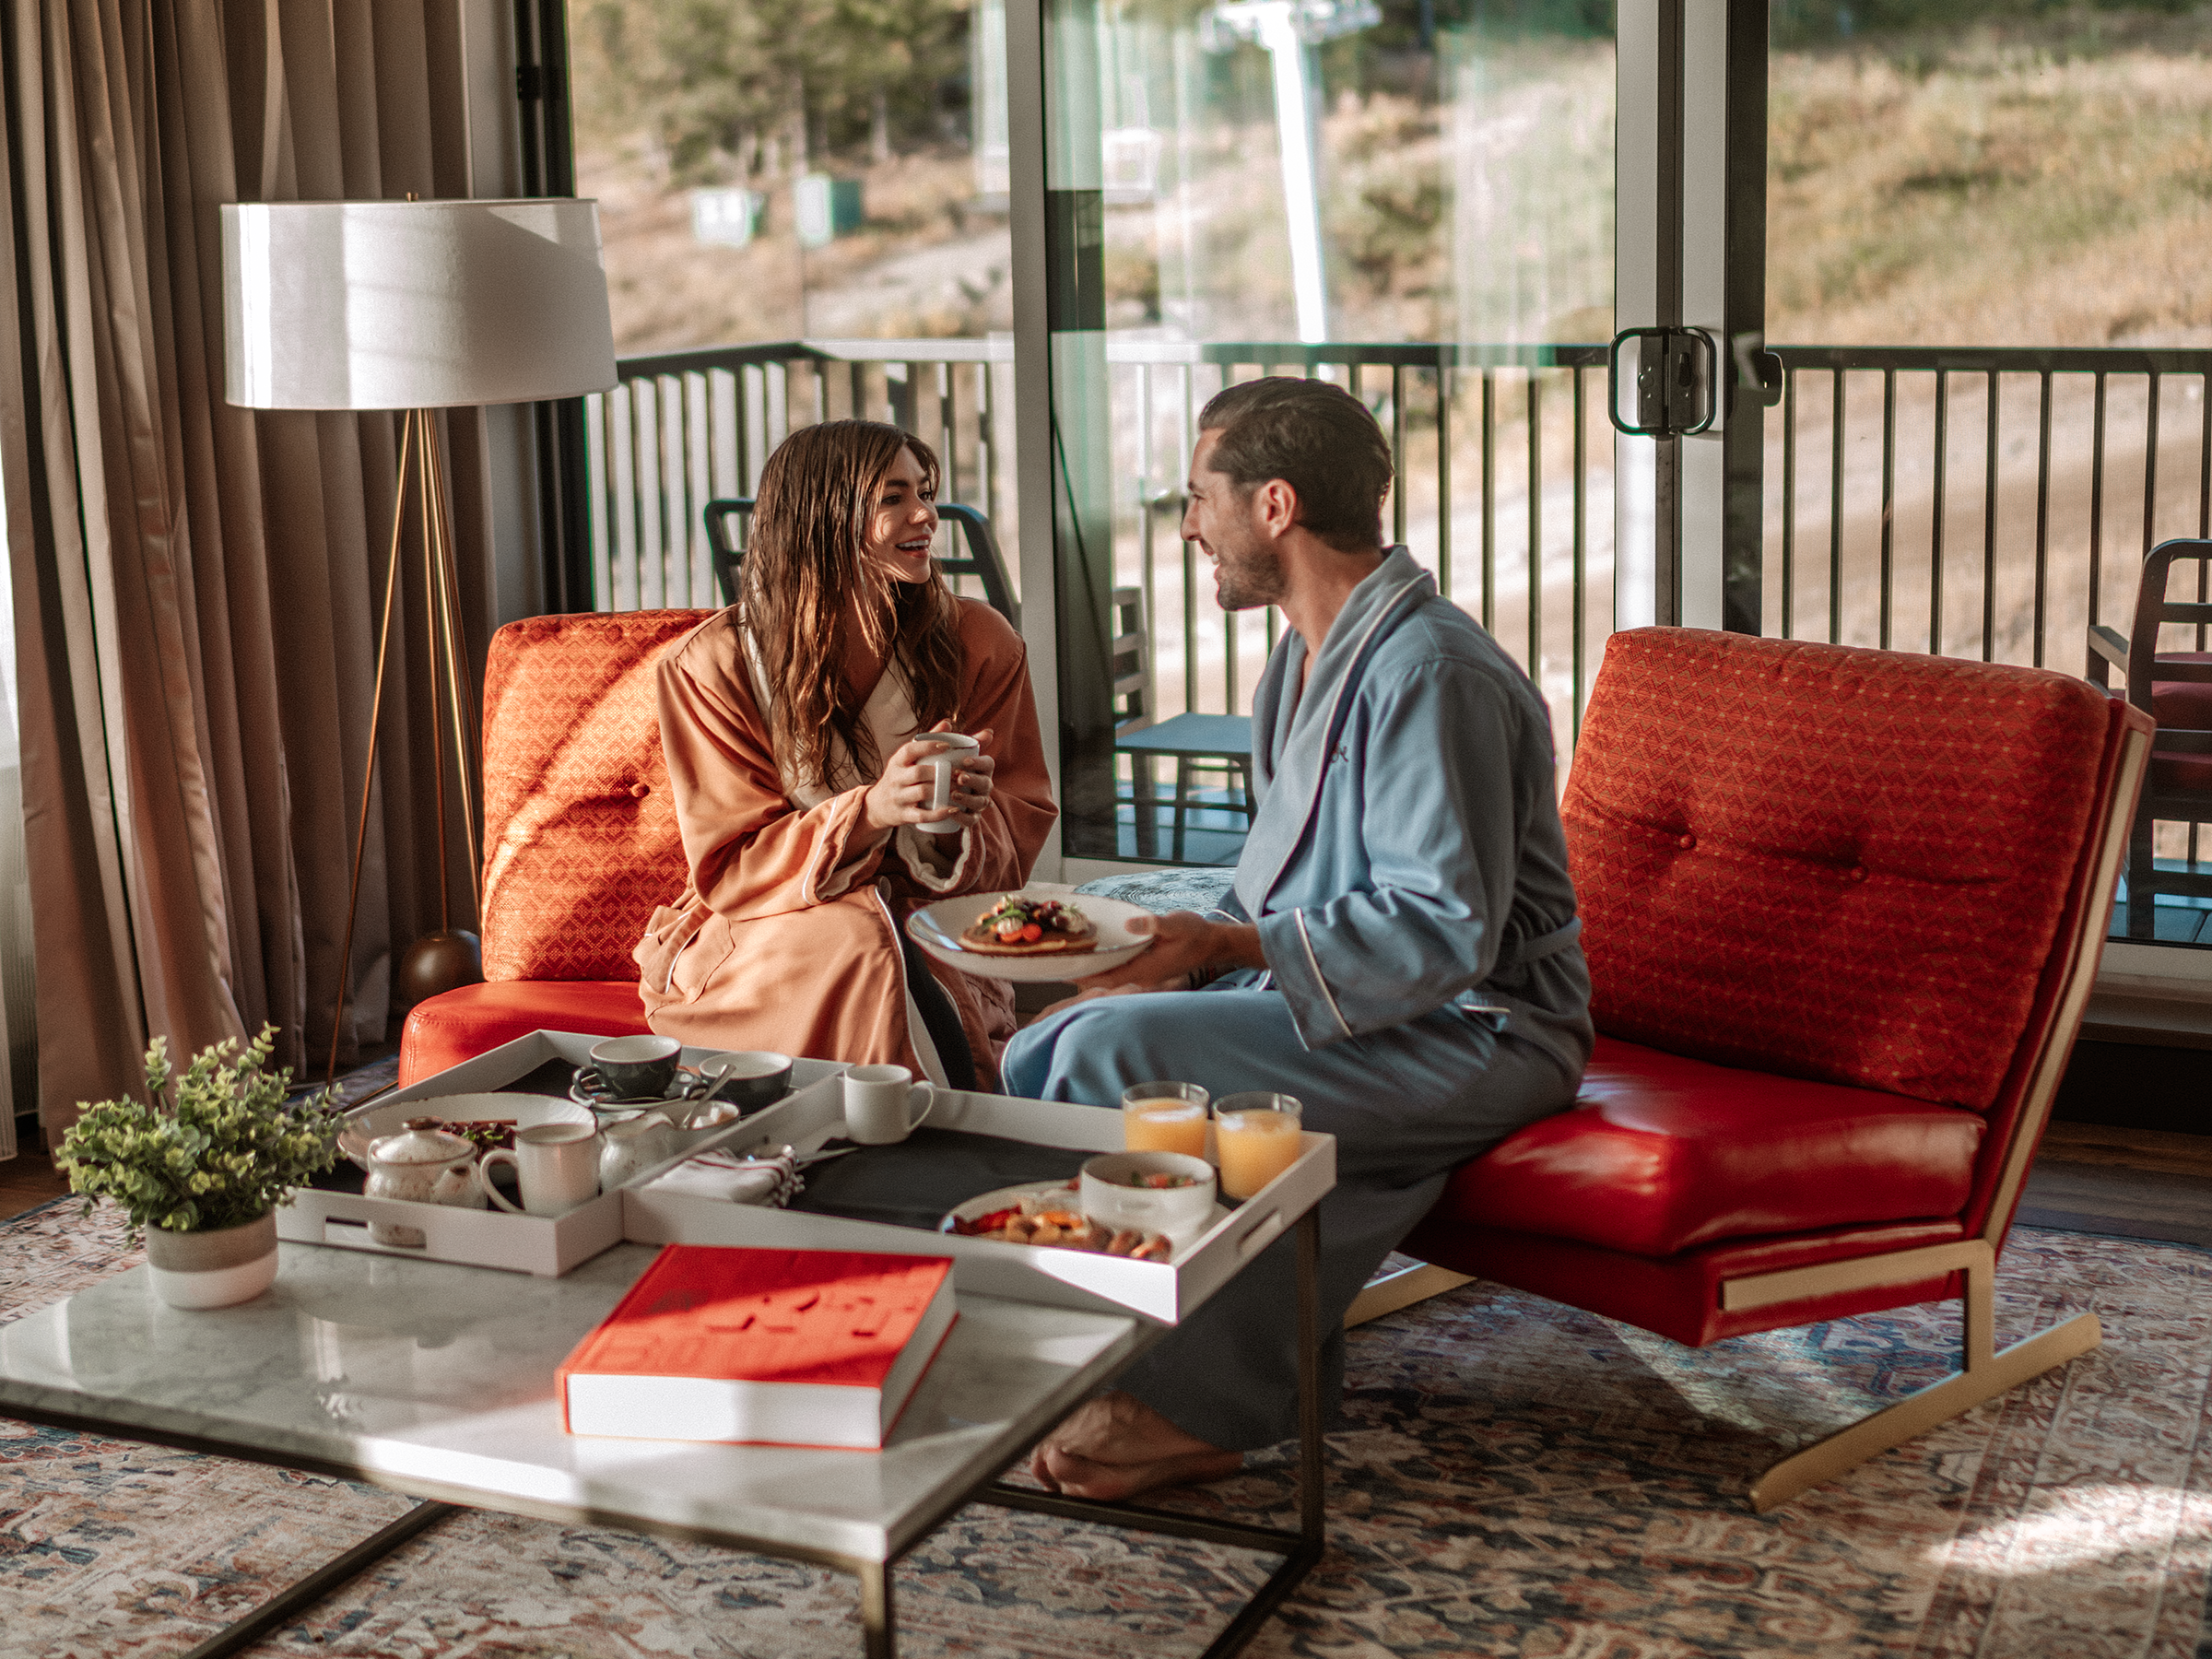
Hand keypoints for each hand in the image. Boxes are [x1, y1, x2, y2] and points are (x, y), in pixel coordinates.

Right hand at [861, 723, 996, 834]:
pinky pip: (921, 815)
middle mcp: (896, 778)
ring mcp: (898, 797)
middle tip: (961, 772)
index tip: (947, 745)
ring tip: (960, 788)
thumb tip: (948, 722)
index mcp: (898, 761)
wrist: (878, 805)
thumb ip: (928, 740)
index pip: (910, 749)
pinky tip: (953, 809)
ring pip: (920, 793)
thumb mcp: (908, 758)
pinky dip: (938, 813)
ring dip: (942, 790)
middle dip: (940, 772)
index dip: (928, 746)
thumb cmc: (901, 775)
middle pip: (918, 772)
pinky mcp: (903, 815)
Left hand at [1066, 910, 1264, 993]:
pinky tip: (1098, 958)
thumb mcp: (1174, 924)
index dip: (1085, 975)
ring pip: (1113, 978)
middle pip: (1106, 981)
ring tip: (1072, 962)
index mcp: (1146, 968)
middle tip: (1058, 966)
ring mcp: (1146, 974)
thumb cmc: (1195, 933)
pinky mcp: (1149, 969)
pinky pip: (1122, 972)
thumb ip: (1152, 924)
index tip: (1064, 971)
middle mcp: (1143, 976)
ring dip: (1094, 972)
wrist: (1214, 943)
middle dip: (1083, 975)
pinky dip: (1107, 967)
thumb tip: (1130, 924)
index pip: (1108, 976)